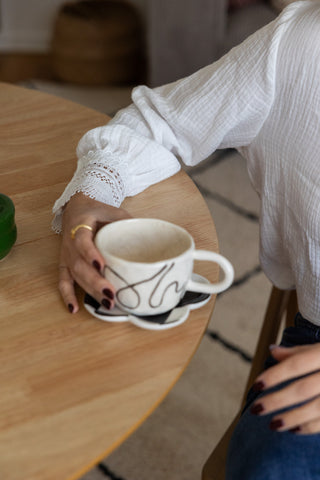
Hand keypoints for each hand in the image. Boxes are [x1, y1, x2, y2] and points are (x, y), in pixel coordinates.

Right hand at [58, 193, 130, 312]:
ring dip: (90, 291)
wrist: (76, 208)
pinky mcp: (65, 265)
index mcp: (80, 227)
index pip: (82, 242)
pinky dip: (67, 296)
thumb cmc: (97, 211)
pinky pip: (63, 282)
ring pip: (75, 276)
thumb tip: (149, 234)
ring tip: (107, 303)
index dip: (90, 254)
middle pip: (79, 265)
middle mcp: (70, 244)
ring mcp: (66, 256)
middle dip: (95, 281)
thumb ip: (127, 221)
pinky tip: (74, 309)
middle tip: (111, 294)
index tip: (101, 266)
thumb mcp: (113, 210)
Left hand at [250, 343, 319, 433]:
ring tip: (272, 424)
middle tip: (256, 408)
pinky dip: (309, 427)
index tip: (256, 385)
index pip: (296, 364)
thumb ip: (298, 352)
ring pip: (316, 408)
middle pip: (303, 389)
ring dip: (292, 418)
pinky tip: (293, 429)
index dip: (275, 375)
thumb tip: (272, 350)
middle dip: (277, 400)